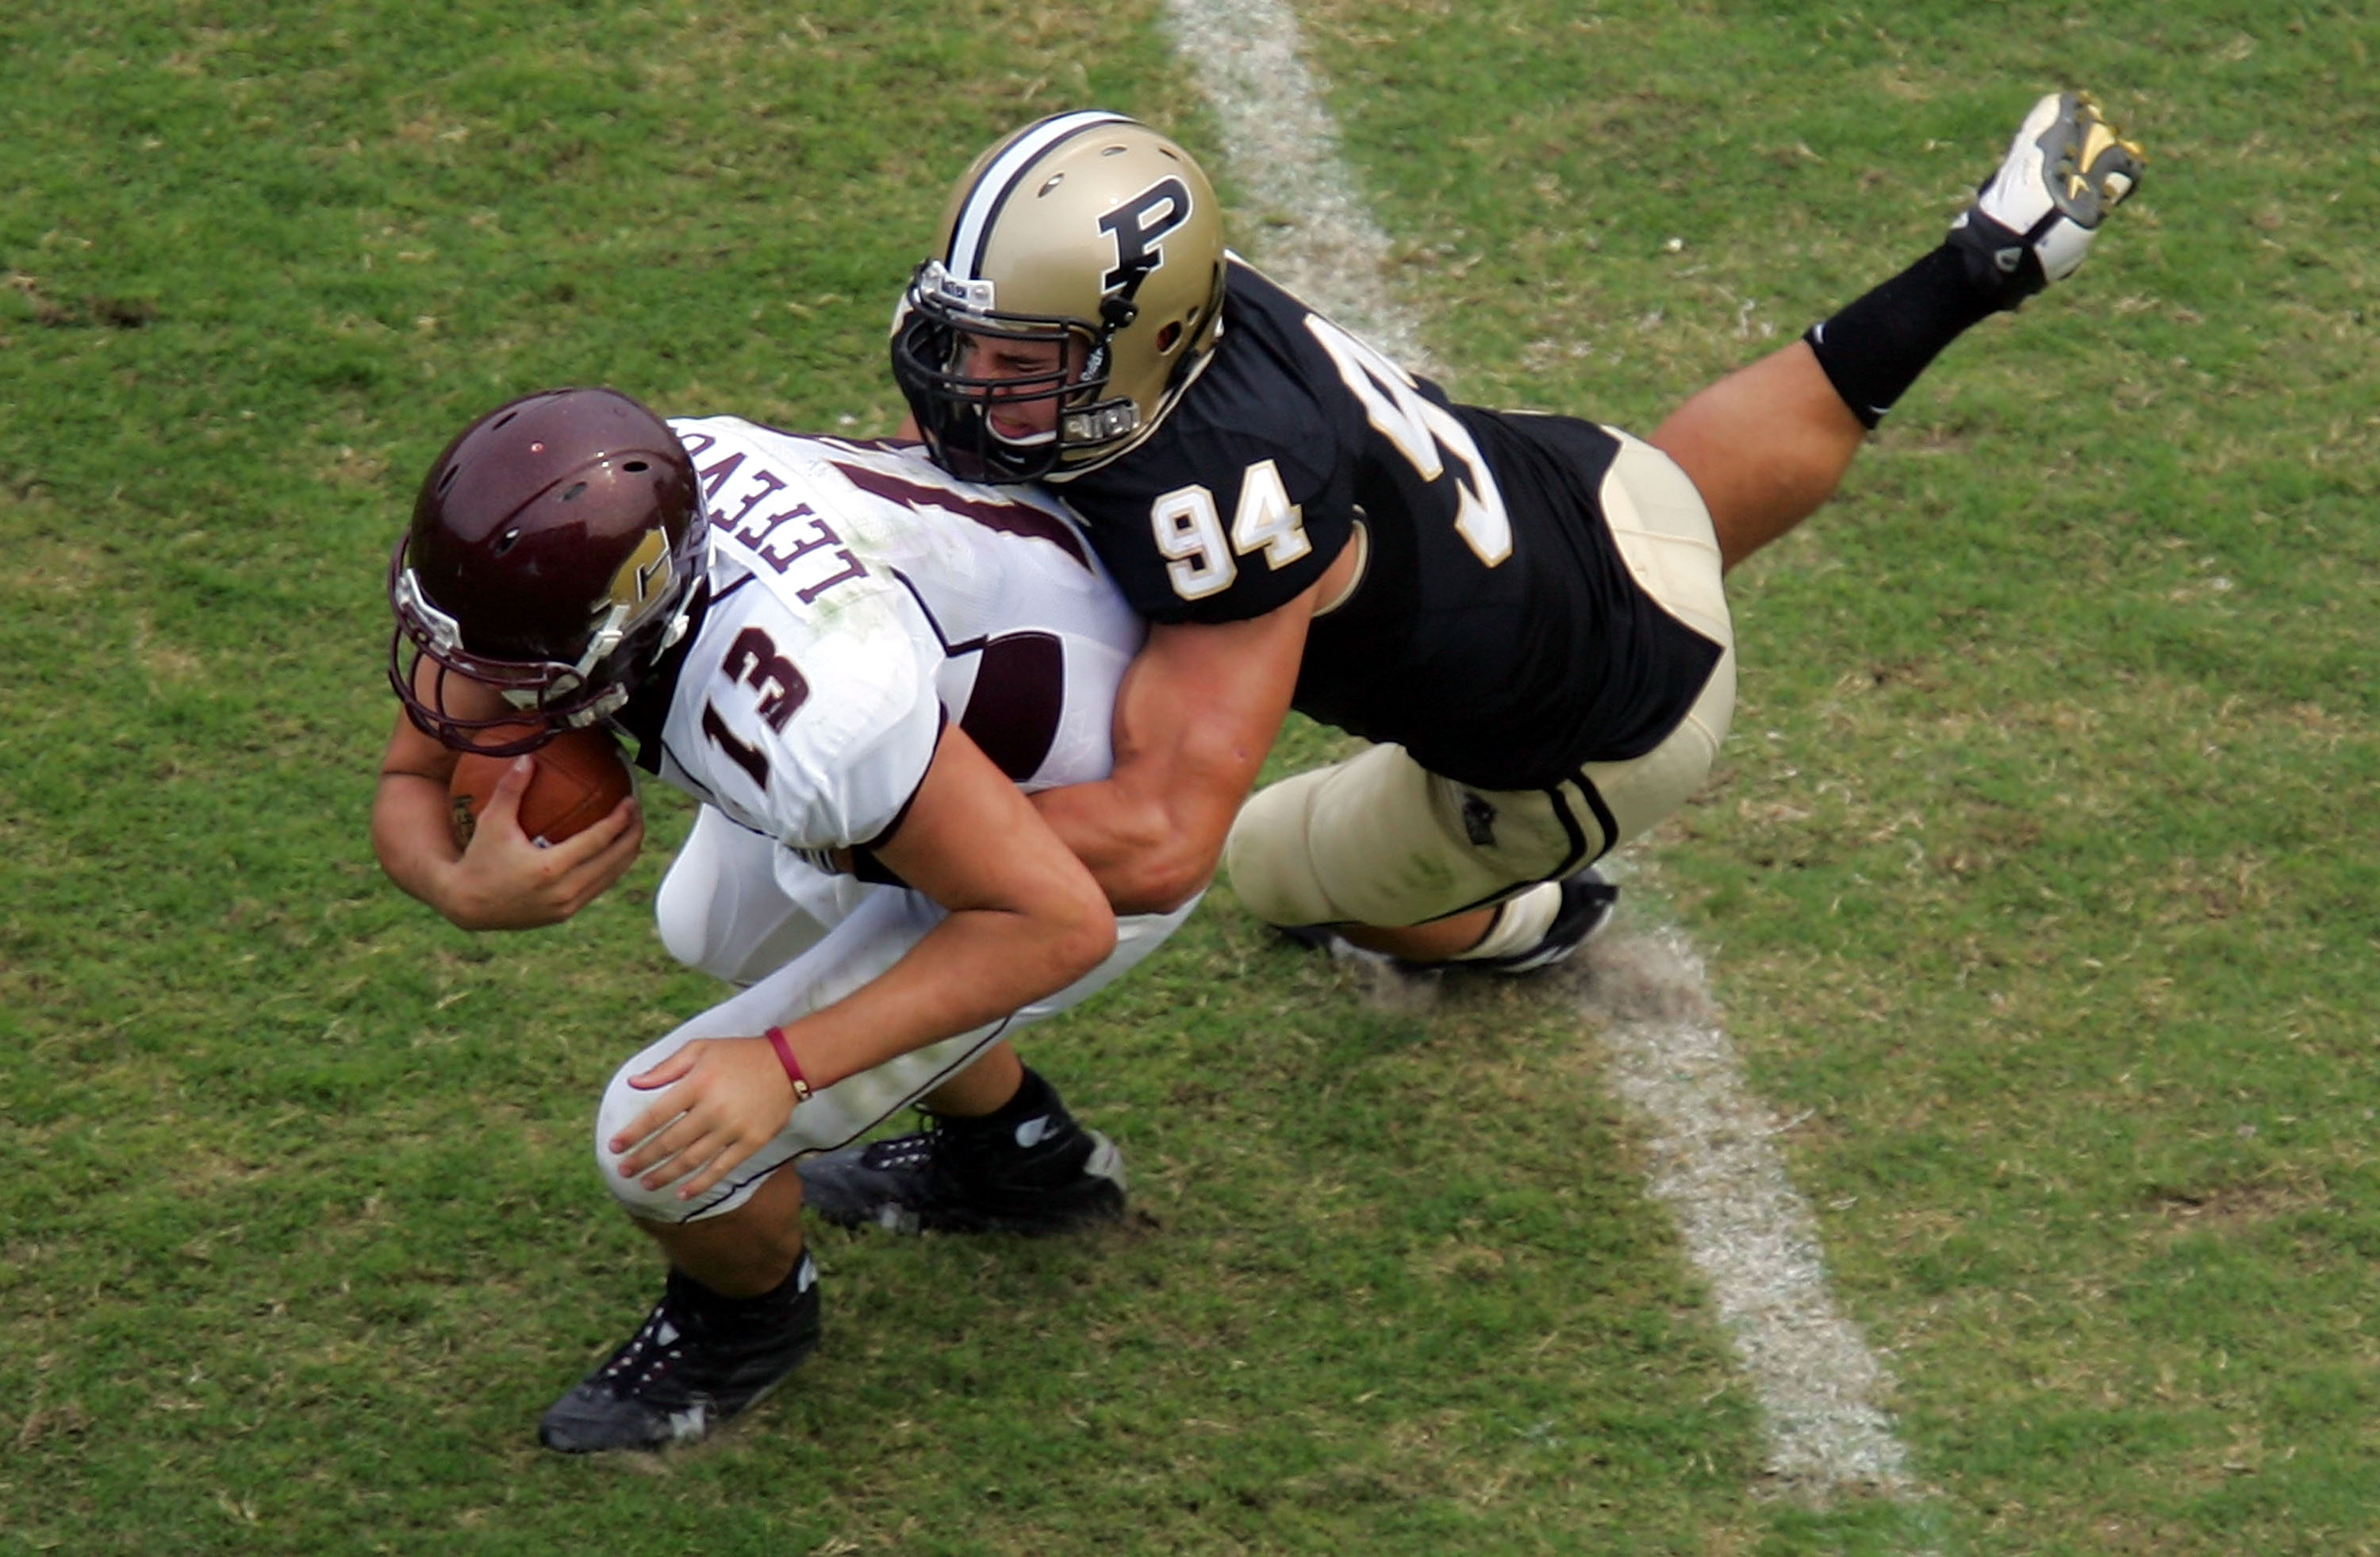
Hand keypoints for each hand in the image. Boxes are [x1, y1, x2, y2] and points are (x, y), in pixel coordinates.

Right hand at [442, 756, 642, 929]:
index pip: (598, 841)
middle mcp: (564, 891)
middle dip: (634, 834)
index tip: (631, 801)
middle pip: (616, 860)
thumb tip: (528, 757)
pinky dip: (610, 867)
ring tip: (633, 828)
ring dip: (627, 852)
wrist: (467, 905)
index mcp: (550, 868)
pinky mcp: (565, 914)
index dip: (620, 820)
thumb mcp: (491, 822)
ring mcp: (567, 906)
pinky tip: (612, 849)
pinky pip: (598, 887)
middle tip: (638, 812)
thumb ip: (510, 789)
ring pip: (611, 876)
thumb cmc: (478, 859)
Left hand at [610, 1036, 796, 1201]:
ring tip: (646, 1184)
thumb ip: (666, 1067)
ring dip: (665, 1175)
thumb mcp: (700, 1049)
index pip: (656, 1115)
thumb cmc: (739, 1054)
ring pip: (692, 1160)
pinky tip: (683, 1193)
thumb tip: (633, 1083)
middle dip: (643, 1159)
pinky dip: (701, 1184)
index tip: (614, 1147)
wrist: (788, 1063)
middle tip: (624, 1171)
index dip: (633, 1134)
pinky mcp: (751, 1142)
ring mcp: (733, 1129)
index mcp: (697, 1084)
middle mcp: (713, 1109)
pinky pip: (721, 1168)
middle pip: (669, 1142)